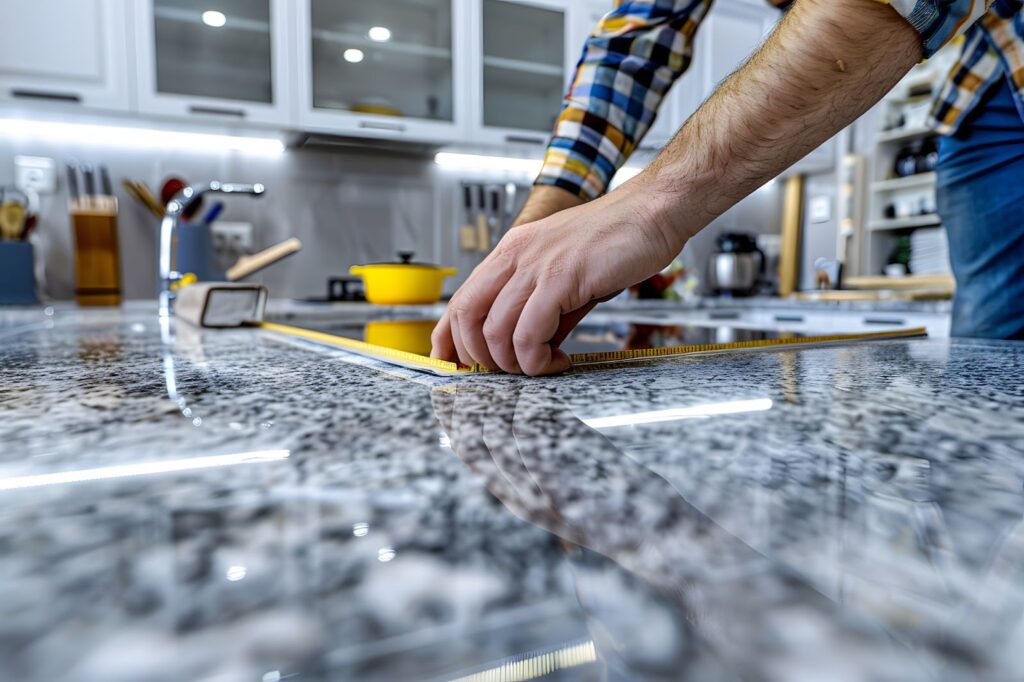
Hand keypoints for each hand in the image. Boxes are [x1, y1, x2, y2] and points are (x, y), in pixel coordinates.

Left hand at [431, 182, 683, 375]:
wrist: (653, 211)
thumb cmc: (617, 240)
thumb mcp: (566, 275)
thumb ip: (543, 310)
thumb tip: (531, 348)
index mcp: (511, 252)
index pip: (459, 300)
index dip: (448, 340)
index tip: (456, 366)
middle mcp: (515, 256)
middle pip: (467, 317)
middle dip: (481, 358)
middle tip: (511, 372)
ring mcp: (536, 265)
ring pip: (496, 331)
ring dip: (515, 364)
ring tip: (542, 366)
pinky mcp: (561, 278)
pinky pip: (529, 333)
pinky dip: (538, 359)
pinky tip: (559, 361)